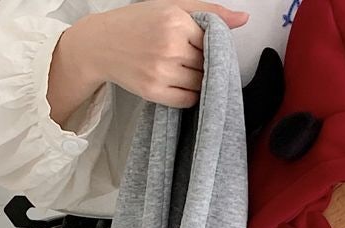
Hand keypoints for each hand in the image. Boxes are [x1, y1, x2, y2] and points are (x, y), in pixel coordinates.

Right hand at [58, 1, 248, 113]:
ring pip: (200, 84)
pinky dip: (189, 95)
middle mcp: (170, 47)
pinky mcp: (153, 92)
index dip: (209, 46)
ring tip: (183, 70)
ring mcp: (161, 72)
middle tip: (189, 58)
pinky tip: (179, 83)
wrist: (100, 44)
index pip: (212, 41)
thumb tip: (243, 19)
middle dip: (204, 63)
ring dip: (198, 80)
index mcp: (176, 21)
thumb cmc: (137, 23)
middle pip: (207, 64)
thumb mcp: (171, 6)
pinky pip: (187, 100)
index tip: (199, 45)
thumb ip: (208, 11)